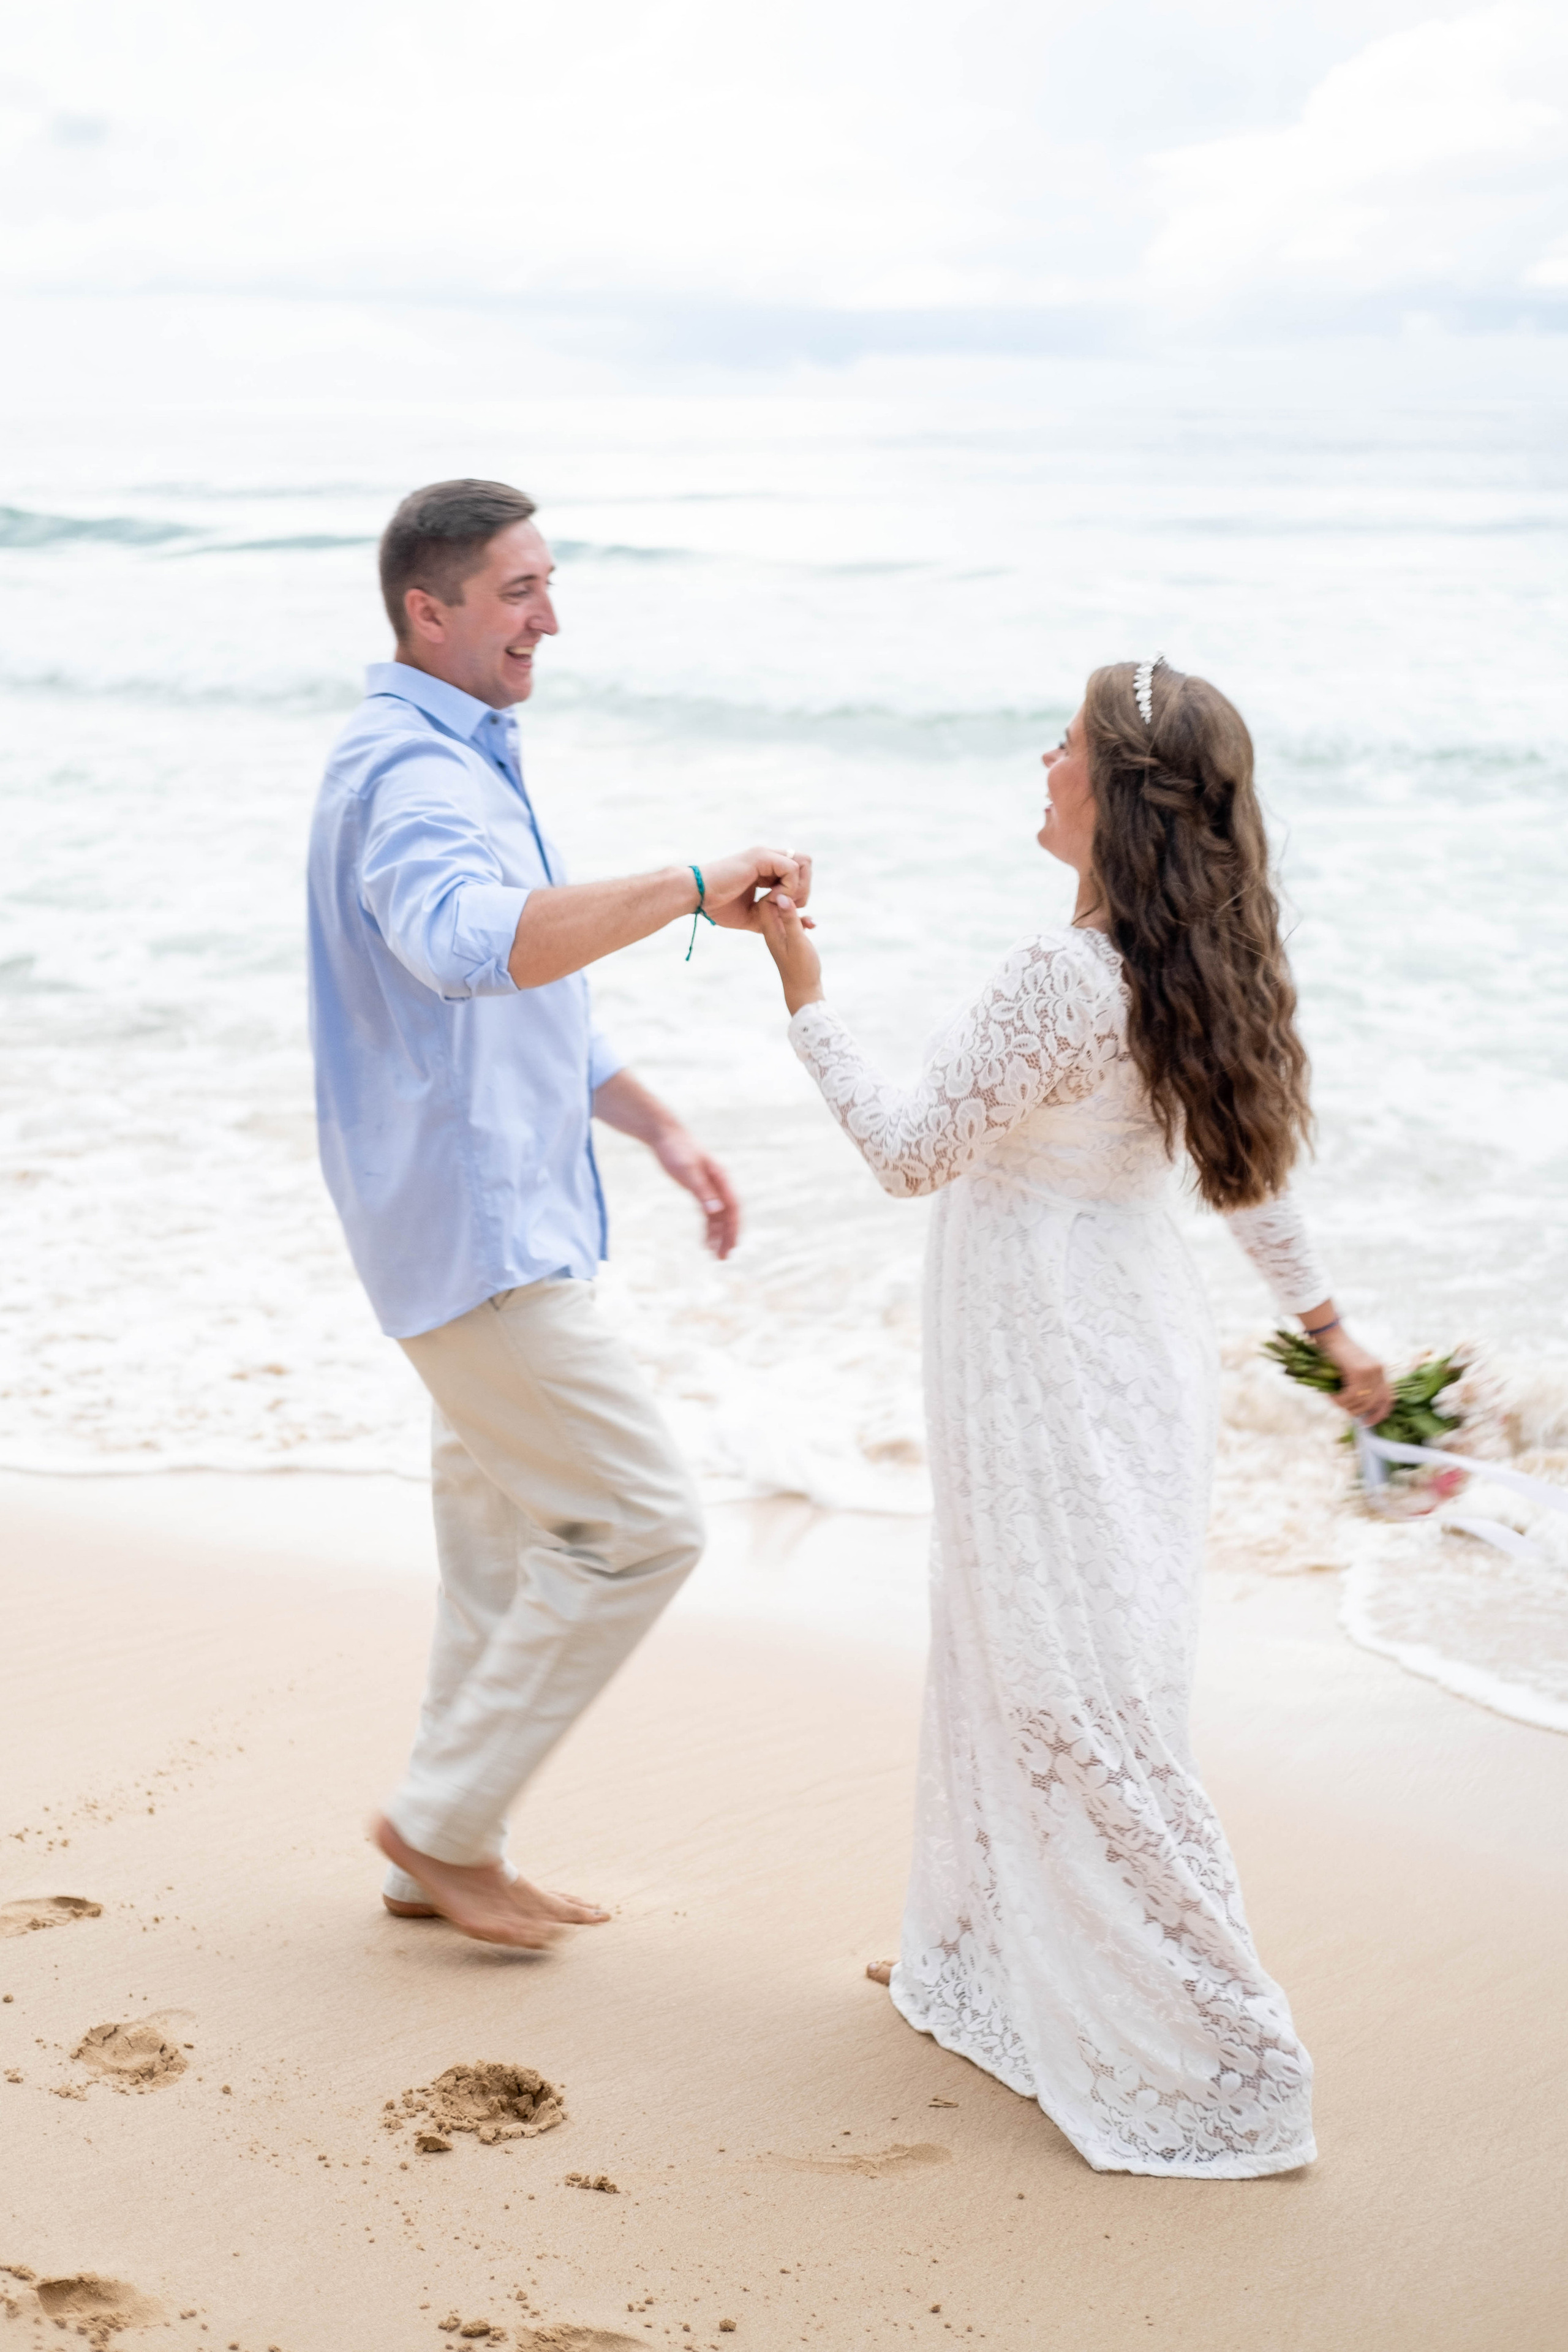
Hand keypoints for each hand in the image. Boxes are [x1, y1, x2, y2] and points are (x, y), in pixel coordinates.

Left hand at [649, 1126, 739, 1259]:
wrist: (663, 1135)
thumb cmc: (676, 1150)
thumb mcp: (688, 1171)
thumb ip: (702, 1191)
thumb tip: (717, 1211)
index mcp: (721, 1178)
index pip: (733, 1207)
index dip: (734, 1227)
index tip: (732, 1245)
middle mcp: (719, 1184)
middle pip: (728, 1215)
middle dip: (728, 1237)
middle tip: (723, 1258)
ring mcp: (710, 1188)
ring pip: (718, 1216)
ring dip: (718, 1236)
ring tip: (714, 1255)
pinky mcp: (699, 1189)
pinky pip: (708, 1213)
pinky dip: (708, 1227)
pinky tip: (705, 1241)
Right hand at [699, 846, 813, 932]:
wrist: (696, 896)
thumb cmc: (717, 906)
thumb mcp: (753, 916)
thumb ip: (776, 917)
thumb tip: (806, 924)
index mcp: (766, 868)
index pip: (799, 872)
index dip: (799, 892)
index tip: (786, 910)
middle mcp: (768, 858)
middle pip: (806, 864)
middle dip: (803, 889)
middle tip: (786, 906)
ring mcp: (765, 855)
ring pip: (803, 863)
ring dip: (797, 887)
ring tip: (778, 902)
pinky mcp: (761, 857)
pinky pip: (791, 869)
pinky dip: (787, 888)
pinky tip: (770, 899)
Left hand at [756, 890, 823, 1015]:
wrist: (804, 992)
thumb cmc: (801, 968)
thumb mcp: (797, 941)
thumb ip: (789, 919)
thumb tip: (781, 895)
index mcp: (770, 930)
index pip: (766, 901)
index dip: (778, 892)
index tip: (795, 891)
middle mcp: (772, 932)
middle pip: (774, 905)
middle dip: (789, 898)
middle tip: (804, 899)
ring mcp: (780, 936)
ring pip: (784, 914)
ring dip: (798, 911)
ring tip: (810, 918)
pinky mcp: (789, 940)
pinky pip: (792, 923)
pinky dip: (802, 921)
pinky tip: (812, 926)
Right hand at [1315, 1325, 1393, 1424]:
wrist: (1330, 1335)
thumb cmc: (1337, 1353)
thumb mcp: (1354, 1370)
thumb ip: (1360, 1386)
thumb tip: (1357, 1410)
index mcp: (1380, 1371)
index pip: (1388, 1398)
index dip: (1380, 1413)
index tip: (1369, 1422)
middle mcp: (1379, 1371)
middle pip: (1373, 1403)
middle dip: (1358, 1412)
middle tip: (1344, 1410)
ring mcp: (1370, 1371)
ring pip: (1361, 1401)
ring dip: (1346, 1405)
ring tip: (1334, 1400)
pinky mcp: (1358, 1371)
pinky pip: (1351, 1395)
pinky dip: (1339, 1400)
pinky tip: (1331, 1396)